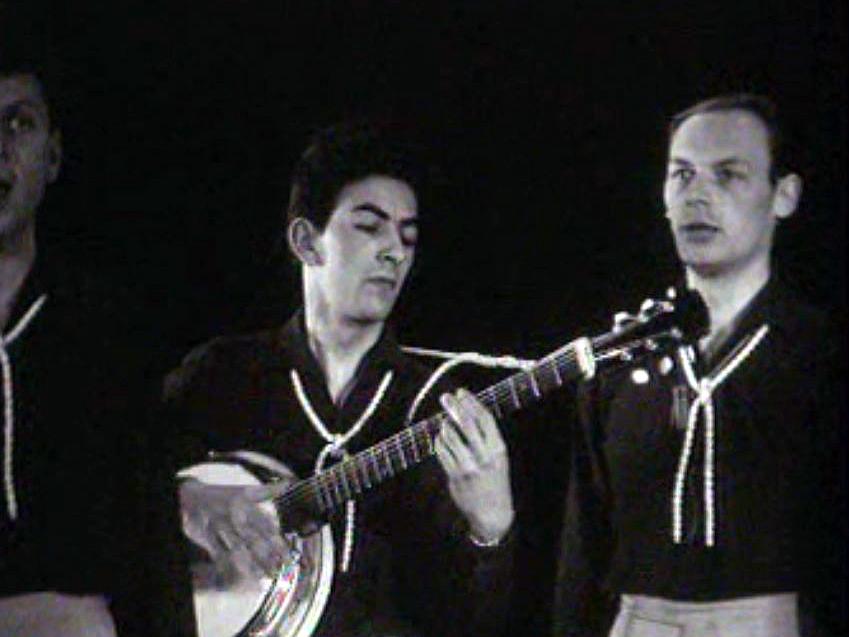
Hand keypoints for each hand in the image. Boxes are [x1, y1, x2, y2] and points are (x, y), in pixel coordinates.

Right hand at [179, 479, 288, 578]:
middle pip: (254, 539)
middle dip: (268, 556)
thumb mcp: (245, 490)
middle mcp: (234, 516)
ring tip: (267, 575)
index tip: (288, 554)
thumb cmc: (222, 495)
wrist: (190, 496)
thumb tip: (286, 485)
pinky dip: (229, 565)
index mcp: (246, 505)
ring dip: (253, 563)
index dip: (277, 540)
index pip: (265, 525)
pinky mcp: (206, 536)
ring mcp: (219, 527)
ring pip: (238, 548)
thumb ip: (267, 491)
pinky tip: (240, 575)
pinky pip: (219, 554)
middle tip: (281, 569)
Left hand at [436, 388, 514, 543]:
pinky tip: (440, 439)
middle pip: (467, 424)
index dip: (472, 402)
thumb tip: (467, 412)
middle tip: (445, 397)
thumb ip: (486, 438)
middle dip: (454, 407)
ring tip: (445, 423)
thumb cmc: (495, 480)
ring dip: (445, 426)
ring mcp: (469, 466)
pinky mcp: (455, 476)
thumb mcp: (498, 457)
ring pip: (451, 436)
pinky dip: (439, 442)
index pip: (484, 418)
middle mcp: (484, 456)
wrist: (493, 512)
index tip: (461, 392)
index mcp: (498, 449)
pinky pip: (442, 452)